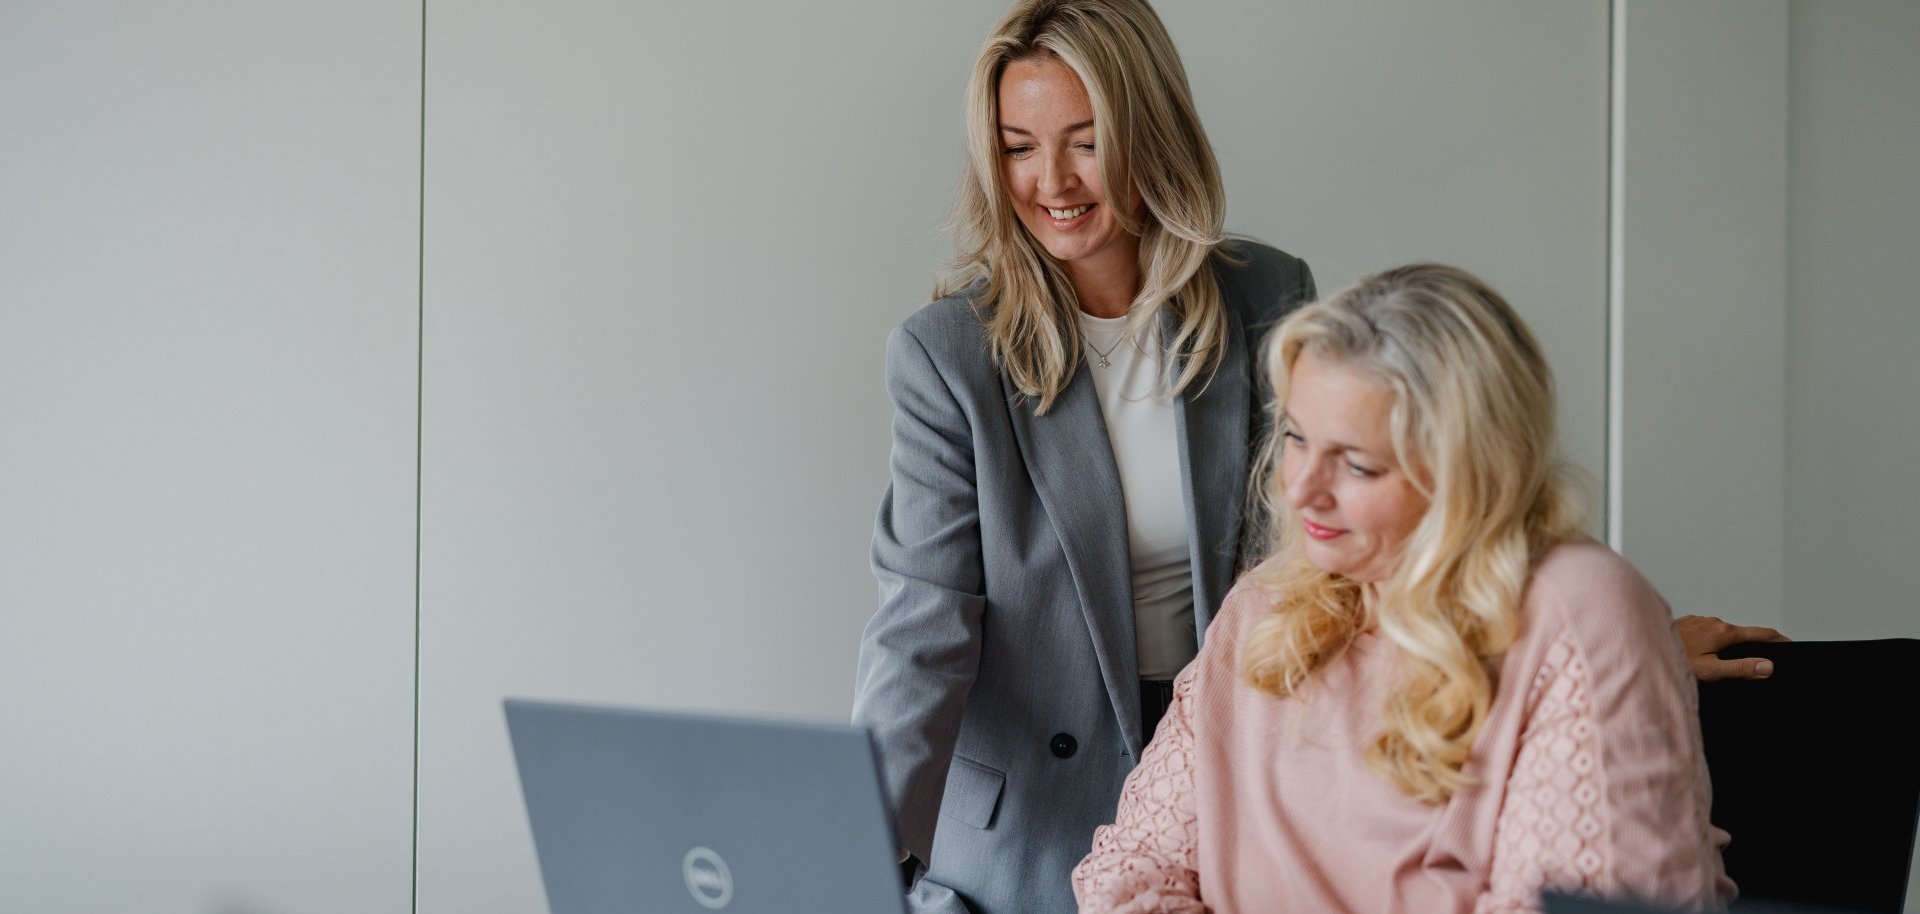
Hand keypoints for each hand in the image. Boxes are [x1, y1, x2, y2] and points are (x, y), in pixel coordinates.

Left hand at [1672, 615, 1789, 681]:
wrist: (1640, 646)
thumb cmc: (1672, 660)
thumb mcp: (1711, 670)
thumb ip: (1740, 668)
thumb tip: (1769, 666)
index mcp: (1723, 632)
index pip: (1762, 633)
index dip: (1780, 640)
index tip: (1794, 645)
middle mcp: (1713, 622)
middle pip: (1744, 632)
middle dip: (1758, 642)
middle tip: (1772, 654)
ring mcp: (1699, 621)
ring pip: (1725, 632)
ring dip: (1736, 642)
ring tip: (1744, 655)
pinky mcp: (1687, 625)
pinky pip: (1709, 632)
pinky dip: (1718, 641)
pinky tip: (1714, 652)